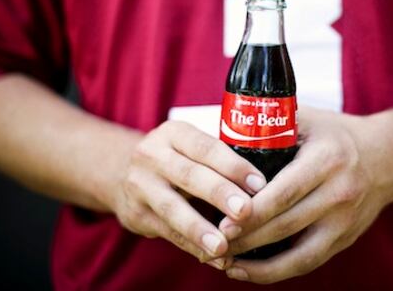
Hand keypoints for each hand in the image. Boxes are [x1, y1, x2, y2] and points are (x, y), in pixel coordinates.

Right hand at [110, 120, 267, 268]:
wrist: (123, 173)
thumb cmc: (178, 160)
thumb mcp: (191, 147)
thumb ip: (221, 160)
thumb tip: (270, 185)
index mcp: (174, 133)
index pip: (207, 147)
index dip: (234, 166)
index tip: (260, 183)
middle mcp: (152, 154)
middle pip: (190, 175)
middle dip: (220, 194)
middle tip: (246, 211)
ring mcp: (139, 184)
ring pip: (172, 208)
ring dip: (200, 229)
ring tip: (223, 246)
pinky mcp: (135, 214)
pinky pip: (168, 233)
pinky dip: (193, 247)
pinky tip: (215, 259)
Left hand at [218, 107, 392, 282]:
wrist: (387, 158)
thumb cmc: (334, 135)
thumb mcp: (307, 119)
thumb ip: (270, 126)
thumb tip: (220, 132)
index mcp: (327, 159)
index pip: (284, 191)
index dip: (252, 210)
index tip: (221, 220)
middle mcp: (340, 192)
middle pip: (286, 224)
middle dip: (247, 238)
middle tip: (213, 242)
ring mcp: (345, 221)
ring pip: (298, 253)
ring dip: (258, 263)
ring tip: (224, 262)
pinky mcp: (345, 240)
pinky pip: (308, 262)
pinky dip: (276, 272)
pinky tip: (247, 271)